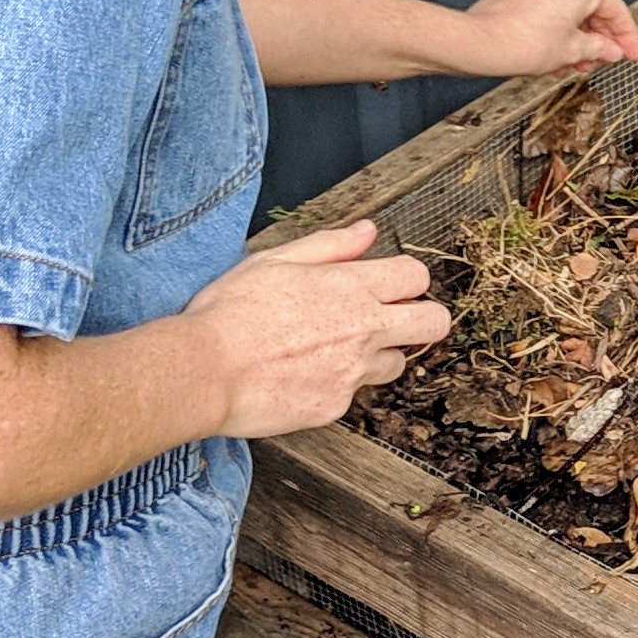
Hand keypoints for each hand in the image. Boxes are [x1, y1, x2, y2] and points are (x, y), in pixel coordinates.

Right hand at [183, 220, 450, 438]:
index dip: (407, 280)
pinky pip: (353, 395)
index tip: (389, 286)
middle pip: (433, 323)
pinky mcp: (336, 406)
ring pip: (397, 363)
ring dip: (378, 355)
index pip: (416, 276)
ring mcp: (353, 372)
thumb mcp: (275, 261)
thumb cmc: (230, 312)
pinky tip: (303, 376)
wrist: (204, 371)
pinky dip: (336, 386)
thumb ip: (330, 245)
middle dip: (423, 318)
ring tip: (336, 351)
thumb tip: (368, 231)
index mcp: (351, 287)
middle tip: (393, 320)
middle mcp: (364, 329)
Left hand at [455, 0, 637, 77]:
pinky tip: (553, 49)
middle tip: (604, 56)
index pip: (616, 9)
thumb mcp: (571, 52)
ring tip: (575, 60)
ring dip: (577, 33)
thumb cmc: (519, 44)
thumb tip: (610, 50)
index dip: (627, 35)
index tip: (629, 51)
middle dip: (601, 34)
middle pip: (593, 5)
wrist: (478, 43)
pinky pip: (547, 6)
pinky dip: (556, 26)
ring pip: (568, 6)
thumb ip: (599, 49)